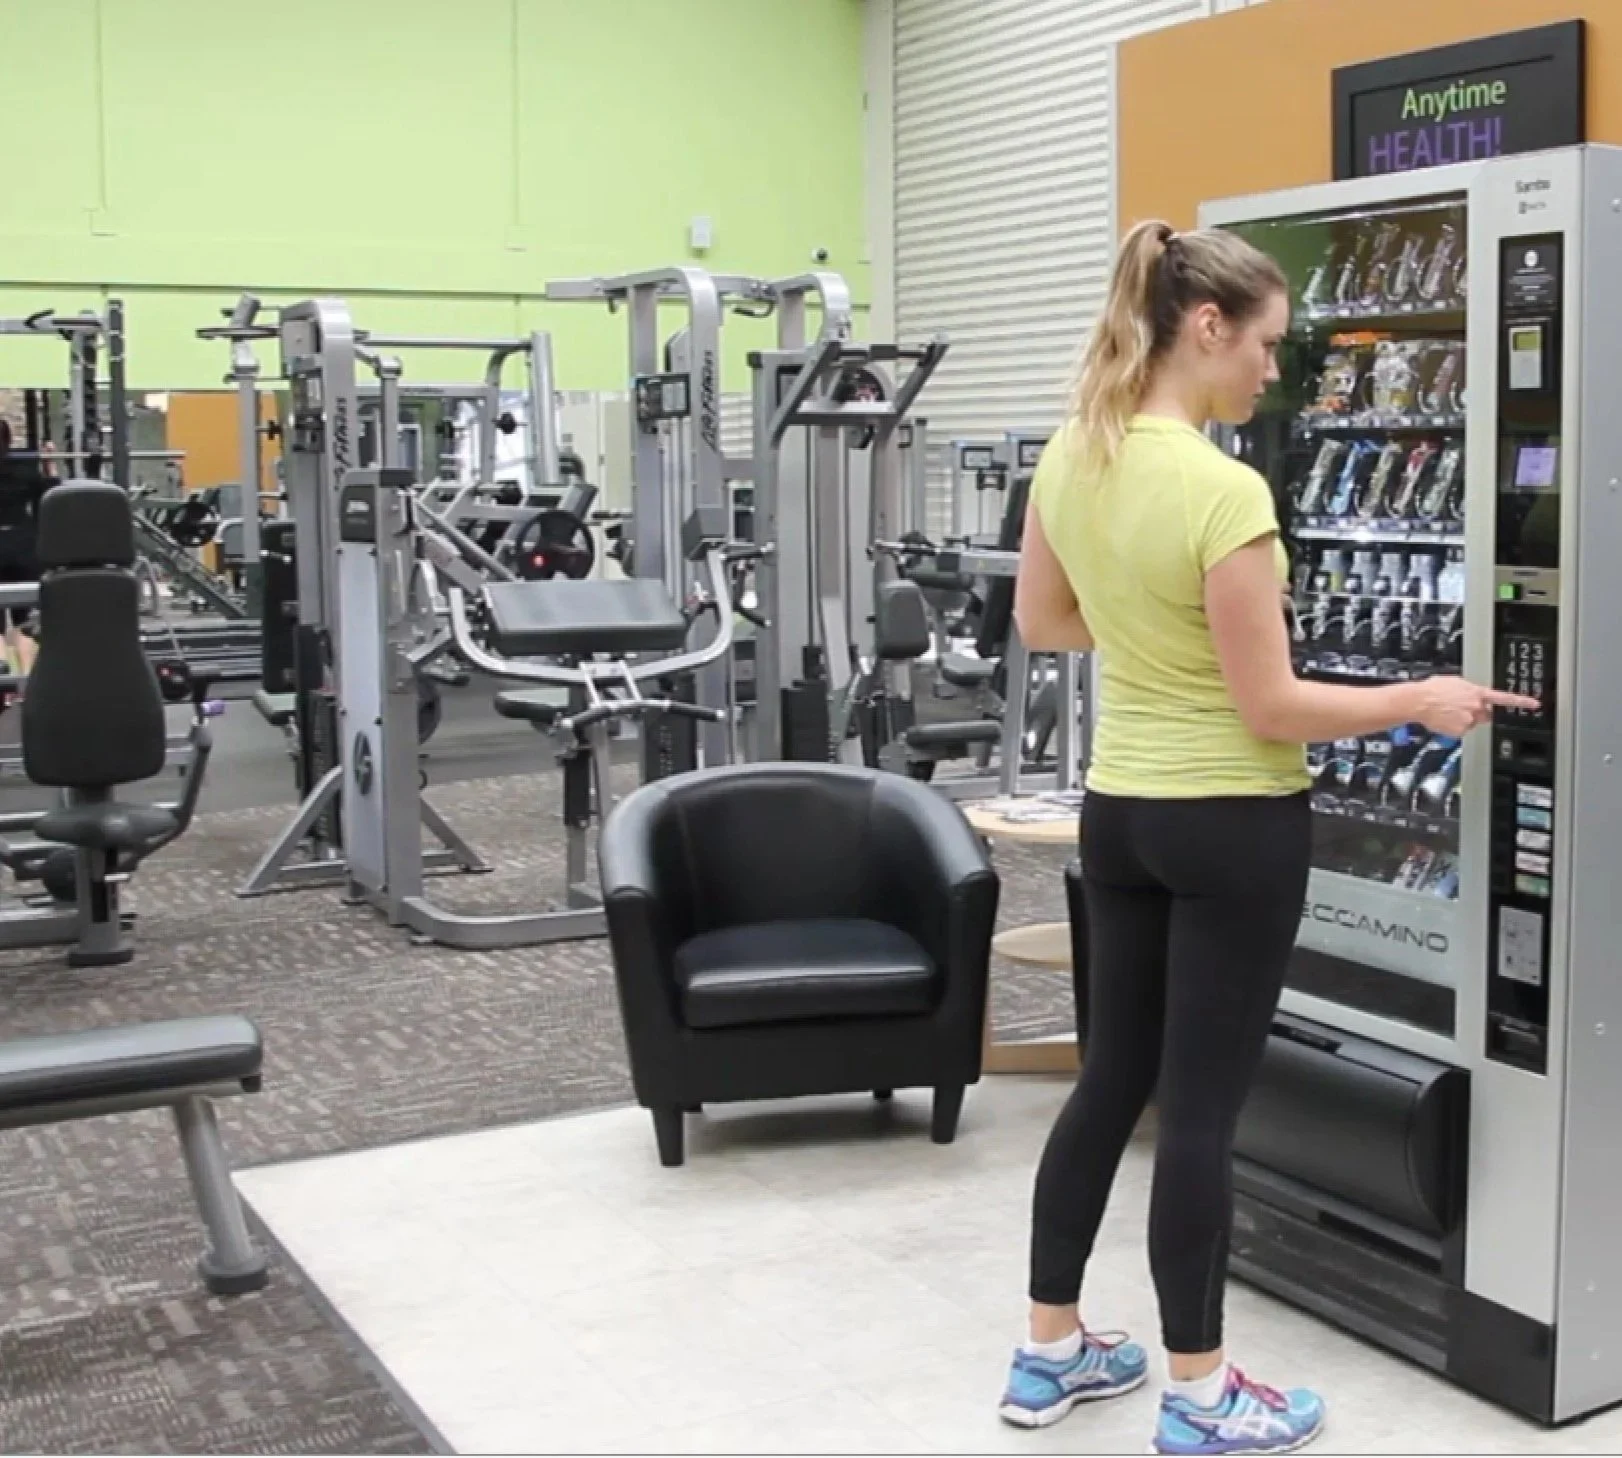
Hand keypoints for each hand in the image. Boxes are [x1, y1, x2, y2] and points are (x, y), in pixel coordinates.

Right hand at [1409, 674, 1538, 735]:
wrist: (1418, 701)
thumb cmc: (1432, 690)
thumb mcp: (1456, 682)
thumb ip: (1471, 689)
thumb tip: (1474, 693)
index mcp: (1477, 693)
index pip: (1504, 698)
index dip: (1521, 702)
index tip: (1534, 704)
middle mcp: (1476, 707)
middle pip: (1486, 714)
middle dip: (1478, 712)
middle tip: (1461, 708)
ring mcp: (1469, 720)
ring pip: (1472, 723)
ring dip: (1463, 719)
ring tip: (1447, 713)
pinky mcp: (1460, 731)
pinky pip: (1461, 731)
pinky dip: (1454, 727)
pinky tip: (1444, 719)